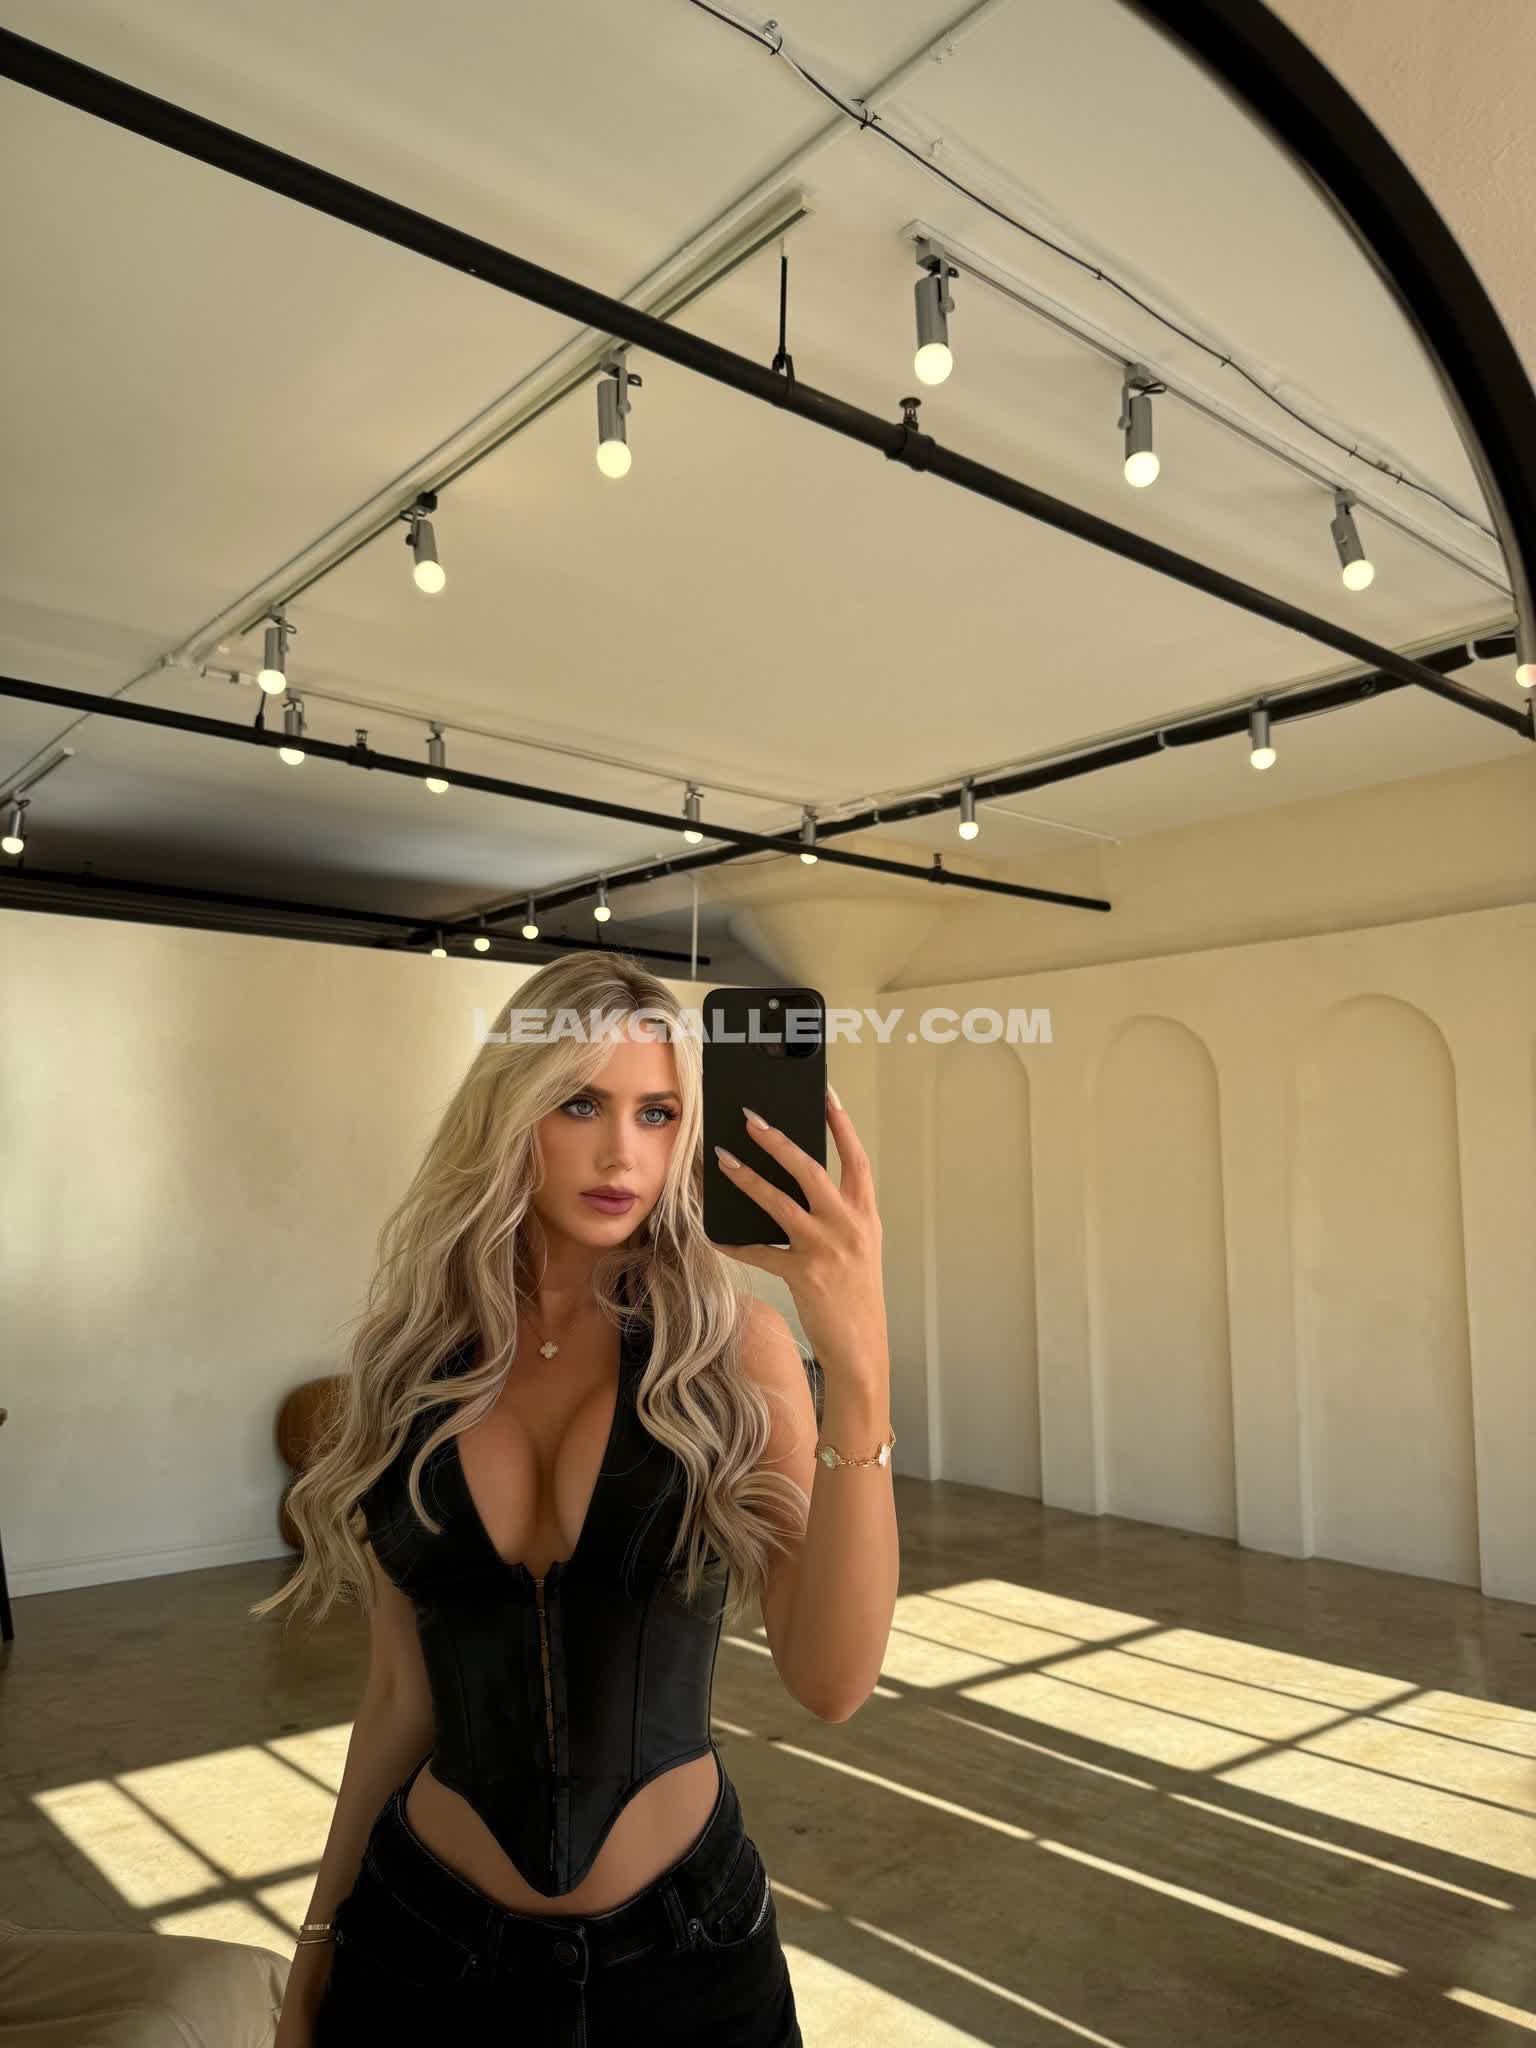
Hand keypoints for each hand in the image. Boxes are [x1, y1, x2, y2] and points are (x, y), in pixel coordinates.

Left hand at [712, 1088, 886, 1374]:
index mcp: (865, 1214)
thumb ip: (837, 1213)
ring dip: (747, 1179)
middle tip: (750, 1117)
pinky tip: (717, 1235)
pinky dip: (736, 1243)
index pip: (855, 1157)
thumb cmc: (856, 1292)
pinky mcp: (803, 1275)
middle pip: (810, 1170)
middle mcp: (849, 1225)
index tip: (824, 1093)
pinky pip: (761, 1253)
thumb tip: (795, 1180)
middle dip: (778, 1140)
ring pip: (779, 1204)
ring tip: (722, 1159)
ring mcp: (826, 1249)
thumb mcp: (858, 1245)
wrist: (862, 1346)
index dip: (840, 1123)